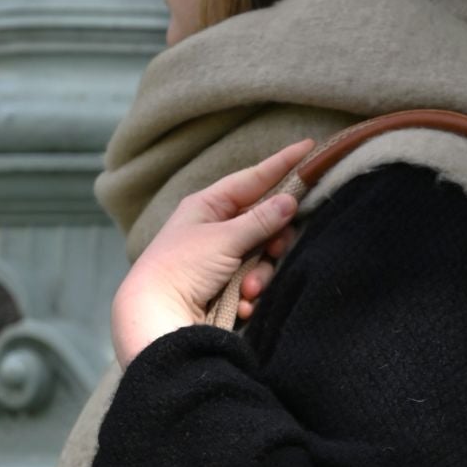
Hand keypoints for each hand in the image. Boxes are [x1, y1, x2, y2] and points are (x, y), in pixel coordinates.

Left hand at [111, 140, 313, 367]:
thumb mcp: (224, 239)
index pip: (252, 179)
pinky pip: (253, 283)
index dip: (281, 165)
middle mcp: (215, 229)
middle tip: (275, 250)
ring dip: (259, 275)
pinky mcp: (224, 287)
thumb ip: (260, 220)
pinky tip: (241, 305)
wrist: (156, 318)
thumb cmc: (181, 268)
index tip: (309, 148)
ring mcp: (220, 259)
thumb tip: (290, 200)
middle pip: (264, 223)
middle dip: (272, 242)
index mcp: (208, 206)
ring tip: (247, 290)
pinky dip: (250, 295)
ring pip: (262, 257)